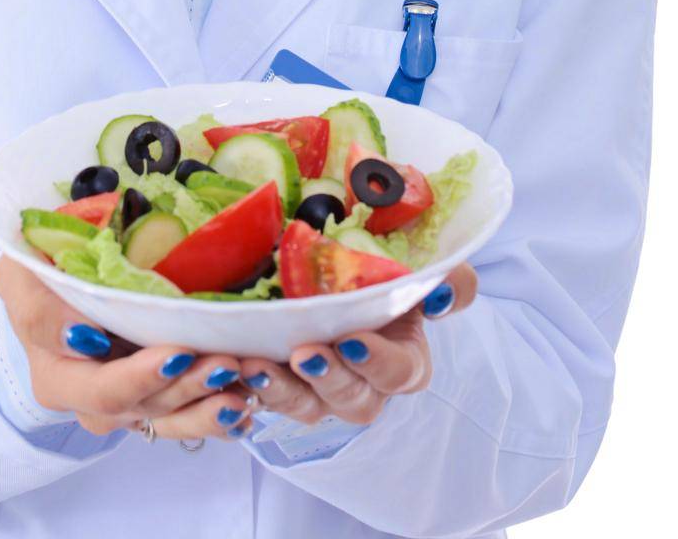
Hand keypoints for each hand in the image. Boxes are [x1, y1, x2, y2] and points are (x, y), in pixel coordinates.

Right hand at [0, 256, 258, 440]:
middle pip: (140, 406)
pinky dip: (215, 413)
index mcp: (54, 372)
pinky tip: (247, 403)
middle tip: (227, 364)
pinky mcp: (152, 399)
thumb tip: (83, 334)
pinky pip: (183, 418)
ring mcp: (123, 403)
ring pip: (166, 418)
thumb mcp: (22, 270)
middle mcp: (87, 399)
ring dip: (208, 406)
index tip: (177, 356)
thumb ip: (40, 300)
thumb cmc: (40, 265)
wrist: (53, 275)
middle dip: (185, 388)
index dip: (137, 376)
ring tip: (245, 386)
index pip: (97, 387)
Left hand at [238, 263, 477, 427]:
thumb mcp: (418, 270)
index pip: (400, 372)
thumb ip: (448, 279)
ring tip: (255, 365)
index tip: (352, 339)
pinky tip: (228, 369)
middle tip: (302, 353)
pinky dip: (246, 388)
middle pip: (351, 398)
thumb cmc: (384, 273)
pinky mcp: (281, 385)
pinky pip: (264, 399)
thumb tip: (440, 292)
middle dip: (327, 378)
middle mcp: (362, 383)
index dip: (378, 361)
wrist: (334, 271)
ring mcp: (319, 390)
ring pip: (304, 406)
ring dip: (281, 390)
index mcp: (402, 359)